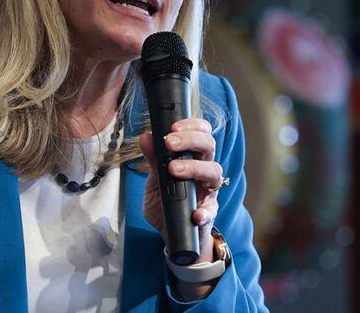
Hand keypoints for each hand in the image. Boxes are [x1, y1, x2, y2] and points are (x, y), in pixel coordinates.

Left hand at [139, 118, 222, 297]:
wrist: (172, 233)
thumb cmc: (167, 202)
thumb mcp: (155, 180)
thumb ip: (153, 160)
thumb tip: (146, 136)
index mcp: (193, 159)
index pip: (201, 133)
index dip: (191, 126)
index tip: (173, 127)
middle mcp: (204, 172)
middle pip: (209, 146)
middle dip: (190, 140)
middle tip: (170, 143)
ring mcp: (208, 193)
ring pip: (214, 171)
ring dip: (194, 167)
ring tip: (174, 170)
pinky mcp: (208, 215)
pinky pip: (211, 211)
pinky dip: (204, 211)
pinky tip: (195, 213)